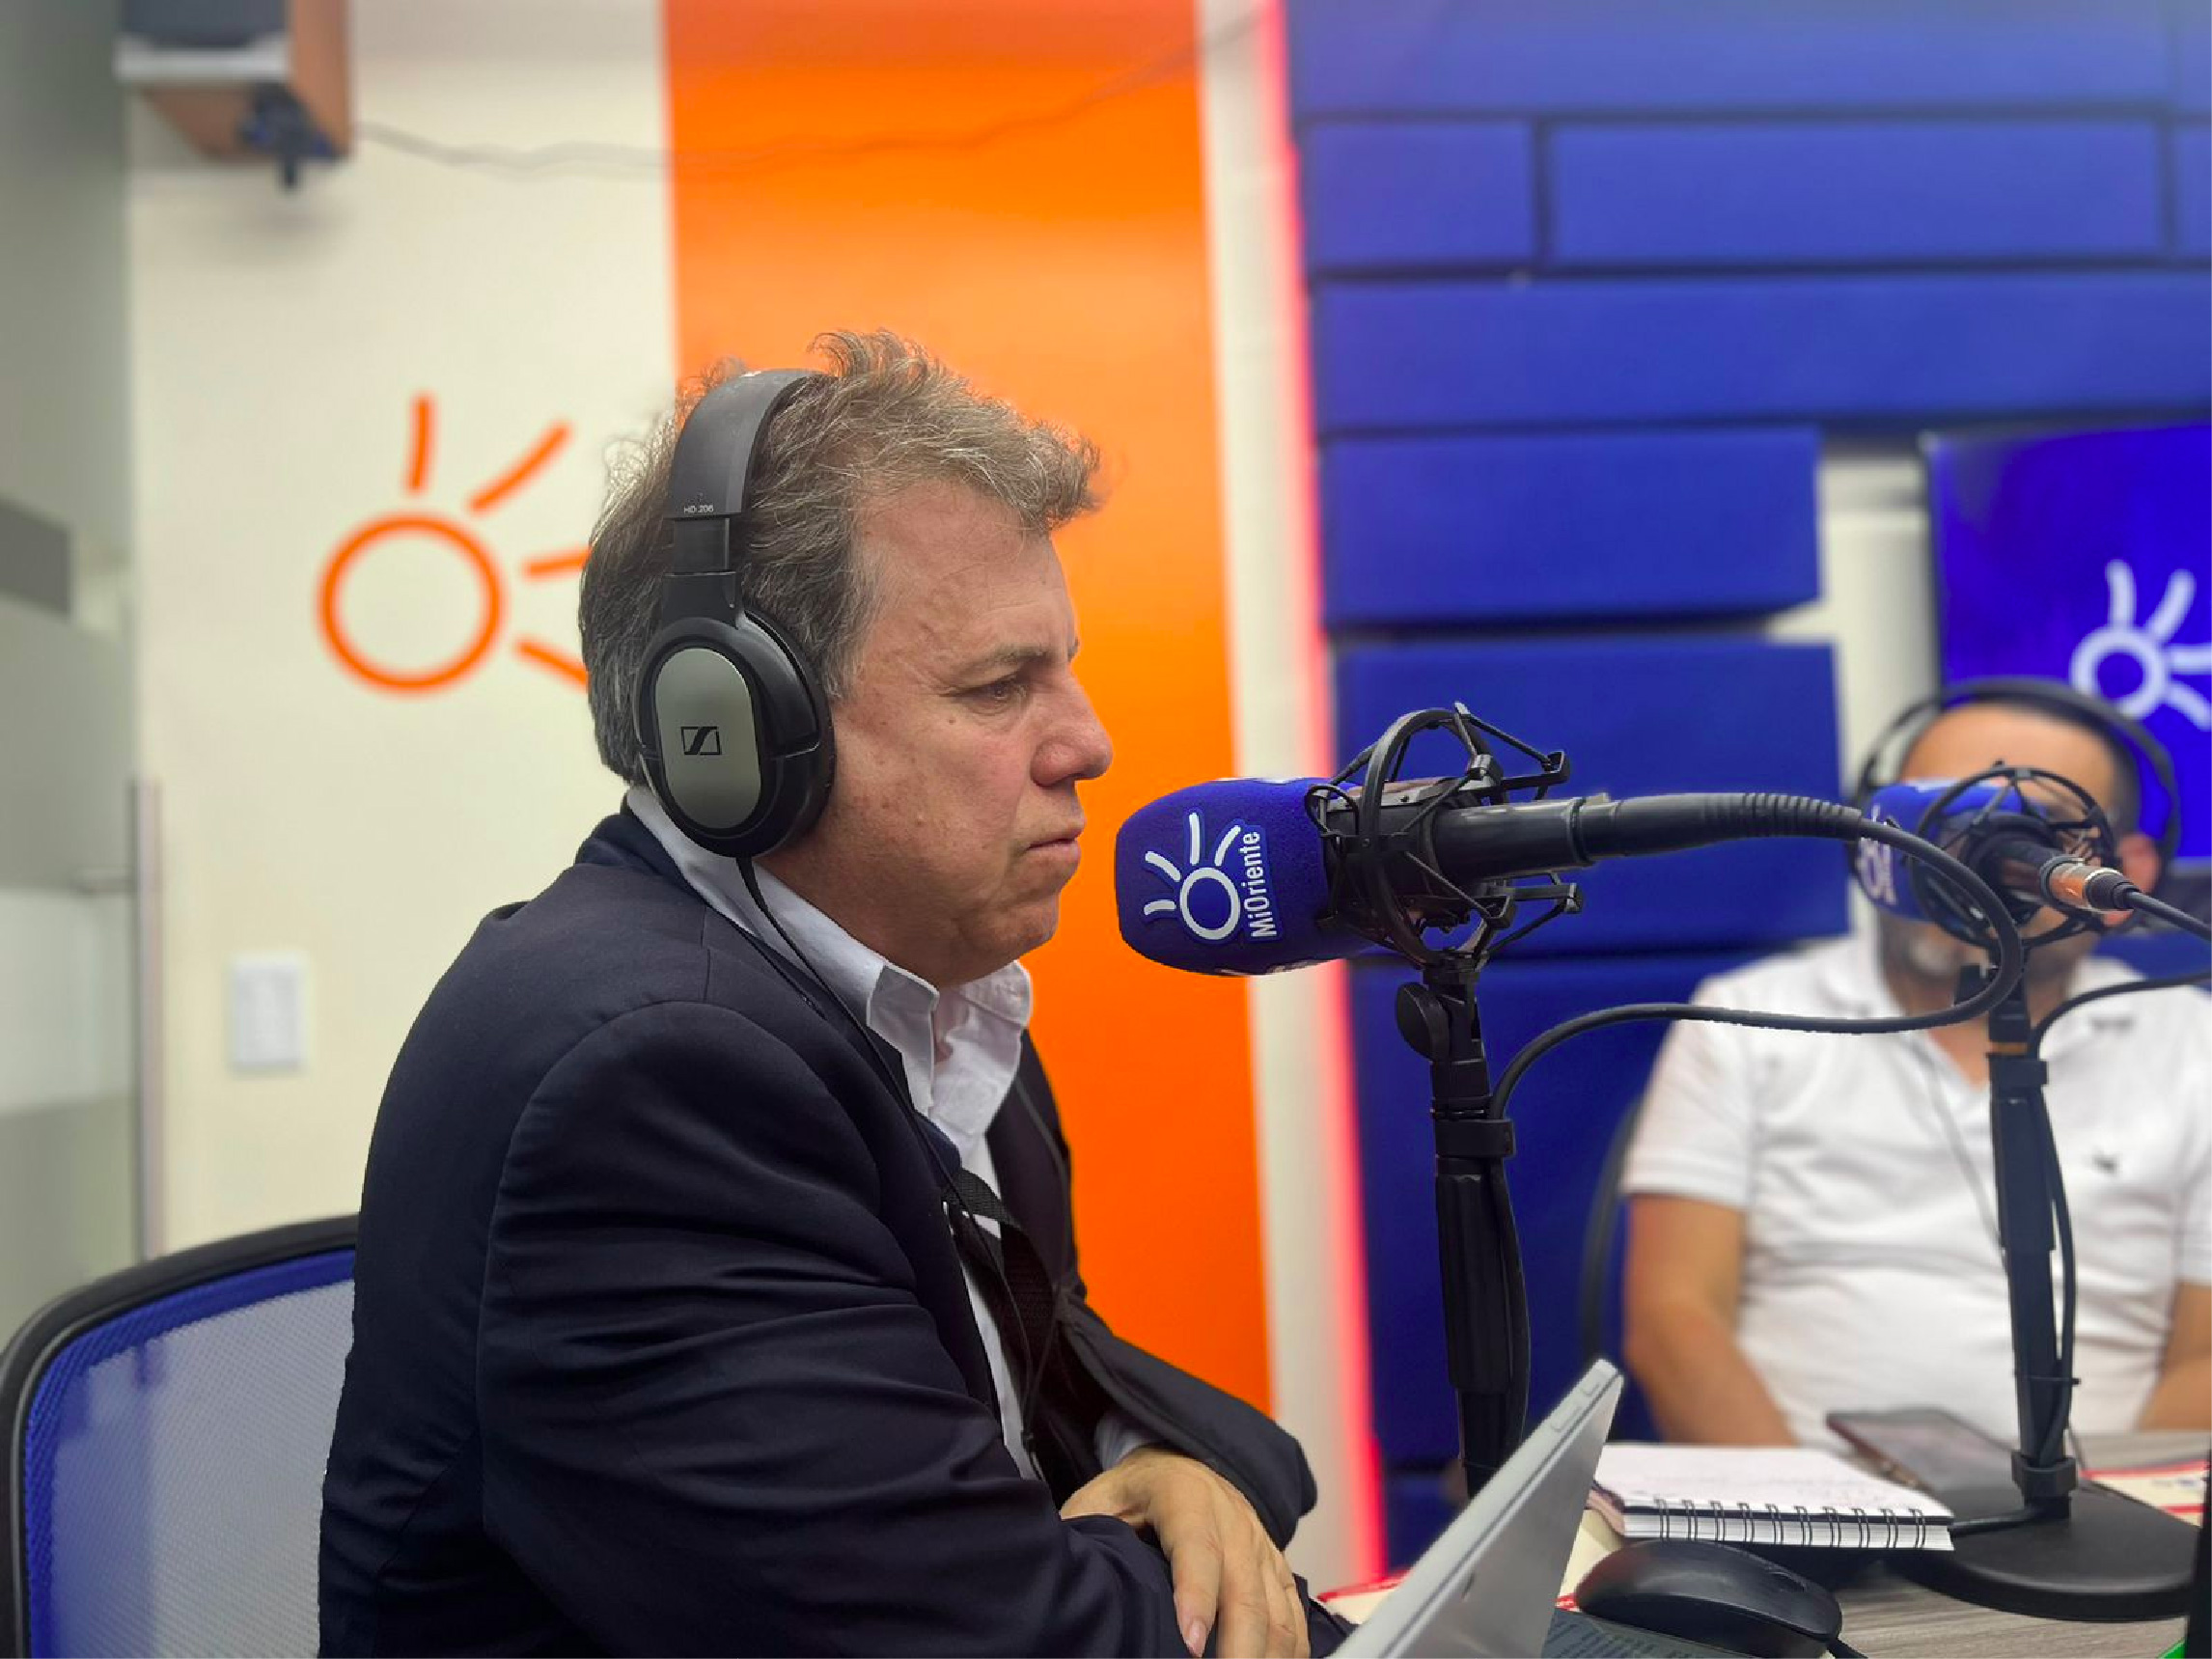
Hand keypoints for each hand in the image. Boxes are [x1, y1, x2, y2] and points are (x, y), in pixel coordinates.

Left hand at [1060, 1445, 1307, 1657]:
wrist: (1179, 1461)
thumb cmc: (1131, 1493)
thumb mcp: (1098, 1499)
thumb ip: (1083, 1534)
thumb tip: (1059, 1577)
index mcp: (1184, 1496)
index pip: (1196, 1547)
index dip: (1196, 1596)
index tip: (1189, 1644)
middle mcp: (1233, 1518)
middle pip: (1245, 1590)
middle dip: (1238, 1649)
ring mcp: (1260, 1543)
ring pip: (1276, 1608)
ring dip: (1266, 1657)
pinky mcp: (1275, 1565)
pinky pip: (1293, 1613)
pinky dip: (1290, 1651)